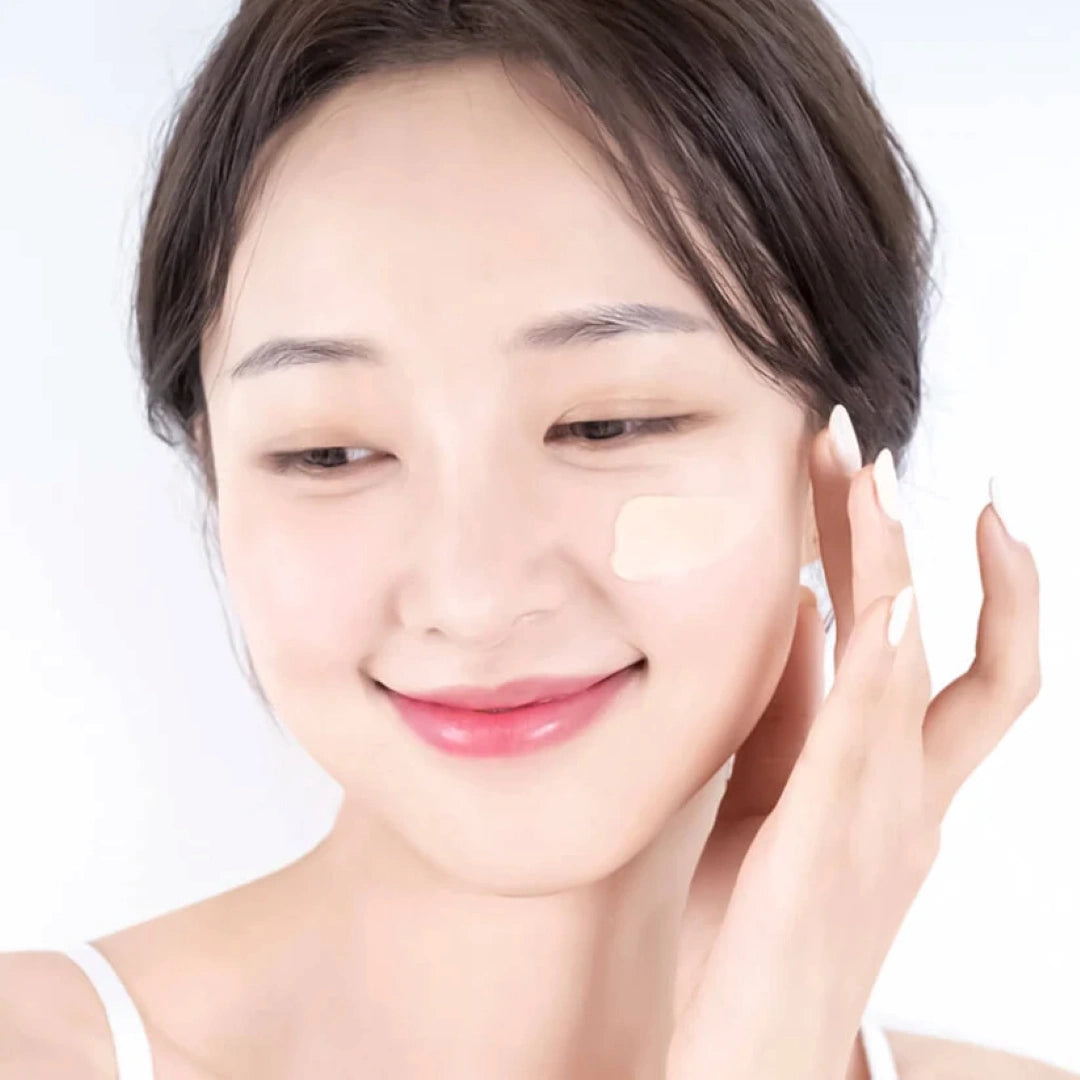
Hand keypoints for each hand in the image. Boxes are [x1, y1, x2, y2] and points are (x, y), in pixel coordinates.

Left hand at [667, 413, 1041, 1079]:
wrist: (753, 1056)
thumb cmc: (756, 934)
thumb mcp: (774, 802)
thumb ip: (795, 715)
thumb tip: (803, 617)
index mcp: (894, 782)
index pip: (923, 645)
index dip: (912, 558)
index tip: (874, 482)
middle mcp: (911, 791)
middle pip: (946, 638)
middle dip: (910, 538)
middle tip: (867, 447)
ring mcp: (885, 816)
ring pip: (919, 666)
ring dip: (895, 565)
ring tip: (871, 479)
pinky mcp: (835, 843)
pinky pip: (871, 737)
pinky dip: (885, 661)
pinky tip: (877, 596)